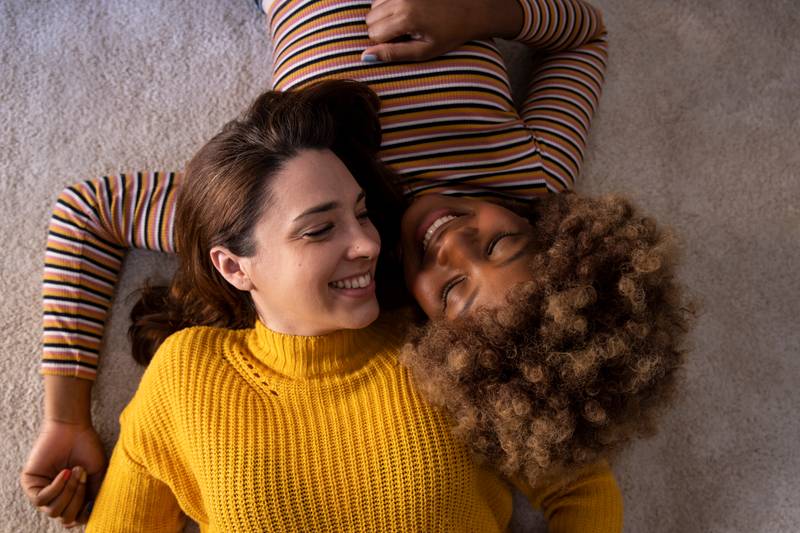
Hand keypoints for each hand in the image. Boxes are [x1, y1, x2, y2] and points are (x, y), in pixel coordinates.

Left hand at [20, 419, 106, 527]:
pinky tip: (64, 472)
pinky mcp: (30, 483)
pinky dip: (56, 487)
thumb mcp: (97, 475)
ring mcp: (42, 491)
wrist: (75, 428)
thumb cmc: (87, 447)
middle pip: (64, 517)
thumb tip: (89, 517)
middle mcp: (55, 497)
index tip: (91, 501)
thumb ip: (95, 496)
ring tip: (76, 472)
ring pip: (53, 511)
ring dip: (69, 492)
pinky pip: (41, 499)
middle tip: (84, 477)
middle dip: (78, 499)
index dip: (82, 515)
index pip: (73, 520)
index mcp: (70, 497)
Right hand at [362, 0, 522, 62]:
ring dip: (384, 16)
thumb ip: (393, 54)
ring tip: (405, 23)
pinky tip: (406, 11)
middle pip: (370, 19)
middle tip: (403, 35)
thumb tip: (365, 57)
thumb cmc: (449, 34)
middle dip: (381, 29)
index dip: (384, 43)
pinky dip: (389, 5)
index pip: (374, 34)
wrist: (471, 10)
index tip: (401, 44)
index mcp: (405, 18)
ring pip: (374, 6)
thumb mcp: (423, 51)